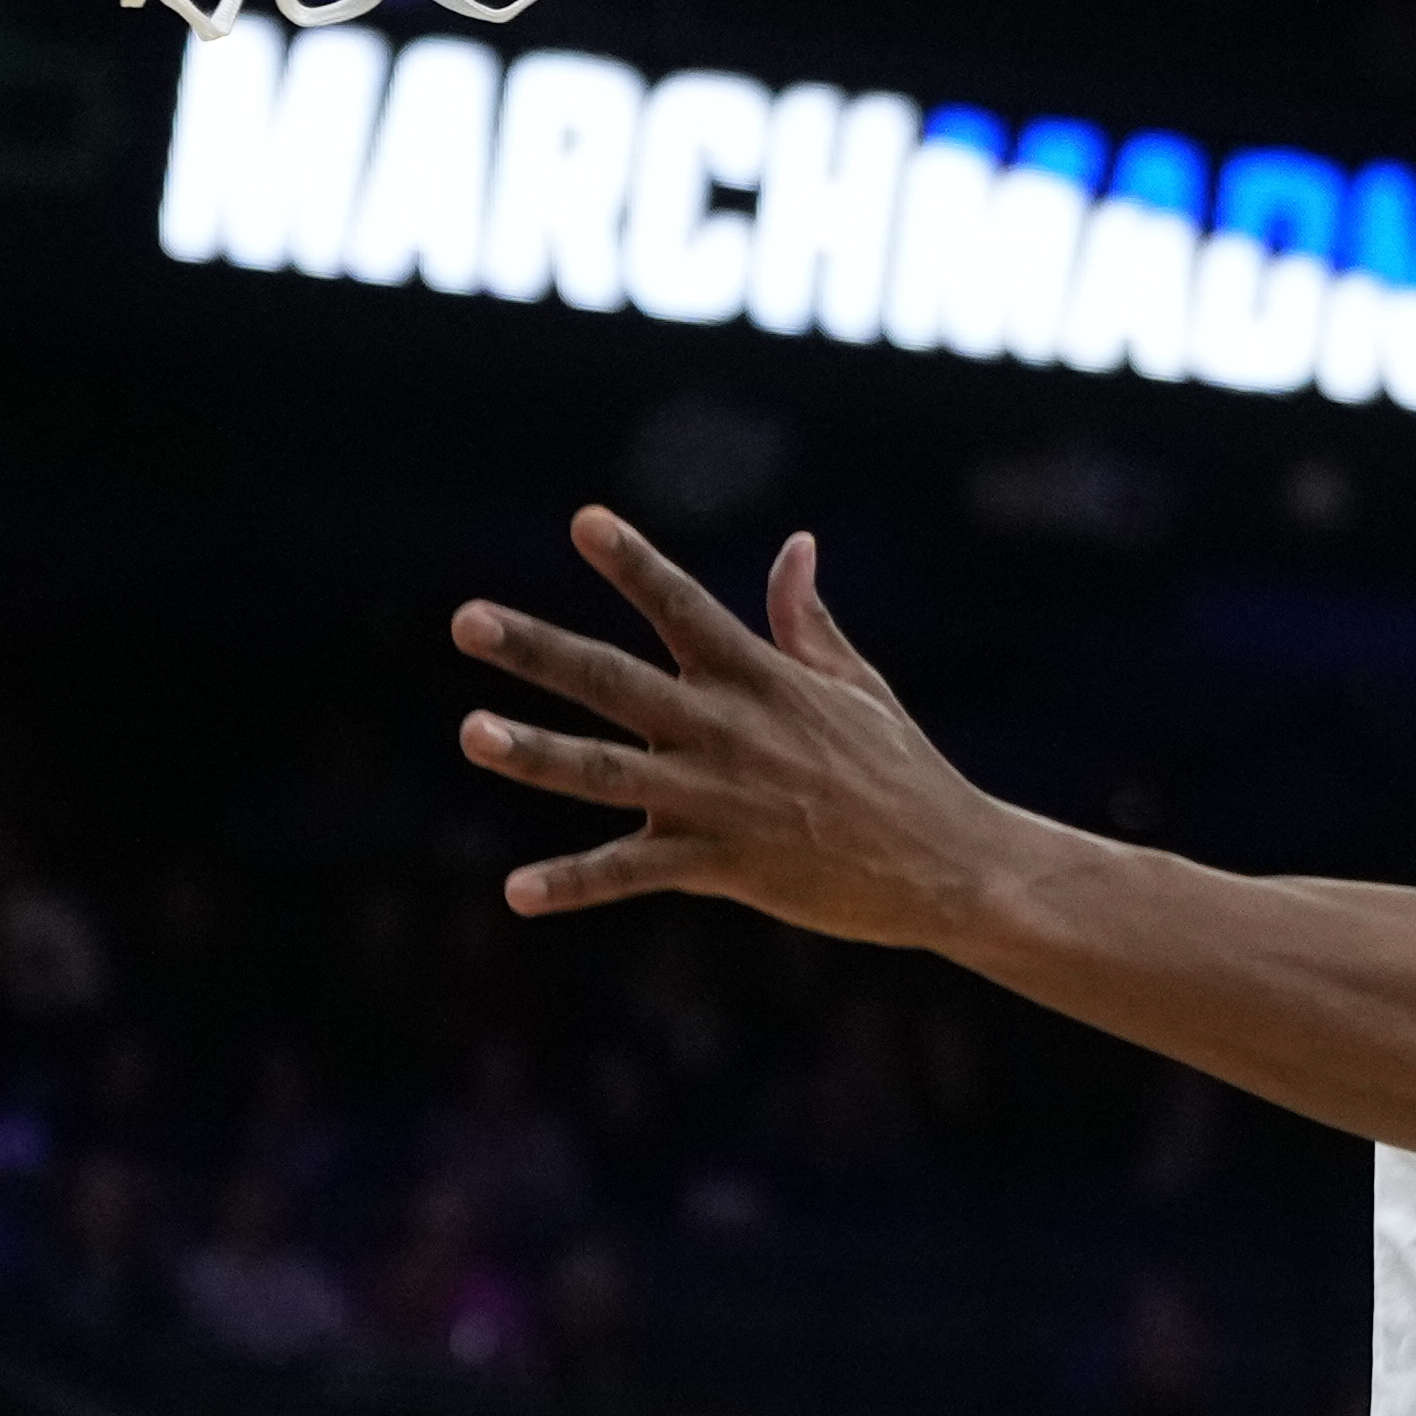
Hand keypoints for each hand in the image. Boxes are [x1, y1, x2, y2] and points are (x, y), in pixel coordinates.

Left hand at [453, 514, 990, 937]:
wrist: (948, 866)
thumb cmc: (902, 770)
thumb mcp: (856, 685)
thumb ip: (805, 620)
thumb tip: (795, 544)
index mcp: (758, 678)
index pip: (682, 606)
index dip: (633, 563)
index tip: (584, 521)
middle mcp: (725, 729)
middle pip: (613, 680)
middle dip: (537, 649)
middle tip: (467, 620)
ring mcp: (717, 797)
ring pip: (606, 771)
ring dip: (534, 752)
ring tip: (472, 733)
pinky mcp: (720, 864)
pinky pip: (632, 873)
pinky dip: (574, 885)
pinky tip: (516, 894)